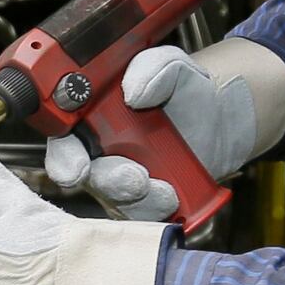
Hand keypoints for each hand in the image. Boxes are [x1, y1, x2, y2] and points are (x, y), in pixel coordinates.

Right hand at [42, 37, 284, 220]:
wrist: (221, 122)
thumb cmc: (187, 93)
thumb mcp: (173, 66)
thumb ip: (153, 67)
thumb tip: (135, 91)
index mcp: (92, 119)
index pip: (63, 140)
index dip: (64, 157)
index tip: (79, 167)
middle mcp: (99, 153)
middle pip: (86, 179)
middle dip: (108, 182)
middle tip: (136, 178)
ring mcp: (120, 182)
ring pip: (116, 202)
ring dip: (141, 200)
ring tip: (168, 187)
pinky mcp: (144, 204)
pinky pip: (144, 217)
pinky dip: (159, 211)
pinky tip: (177, 196)